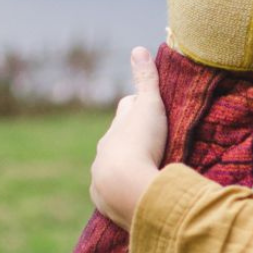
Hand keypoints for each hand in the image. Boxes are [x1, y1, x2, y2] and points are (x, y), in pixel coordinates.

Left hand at [89, 47, 168, 231]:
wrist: (128, 189)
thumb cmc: (141, 143)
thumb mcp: (149, 107)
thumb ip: (146, 80)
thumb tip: (138, 48)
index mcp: (114, 130)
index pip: (126, 110)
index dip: (137, 106)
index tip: (149, 107)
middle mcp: (103, 154)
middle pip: (117, 141)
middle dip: (130, 139)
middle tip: (150, 143)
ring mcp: (101, 179)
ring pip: (113, 169)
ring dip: (126, 169)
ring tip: (143, 173)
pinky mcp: (106, 204)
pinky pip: (112, 196)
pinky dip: (122, 193)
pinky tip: (133, 197)